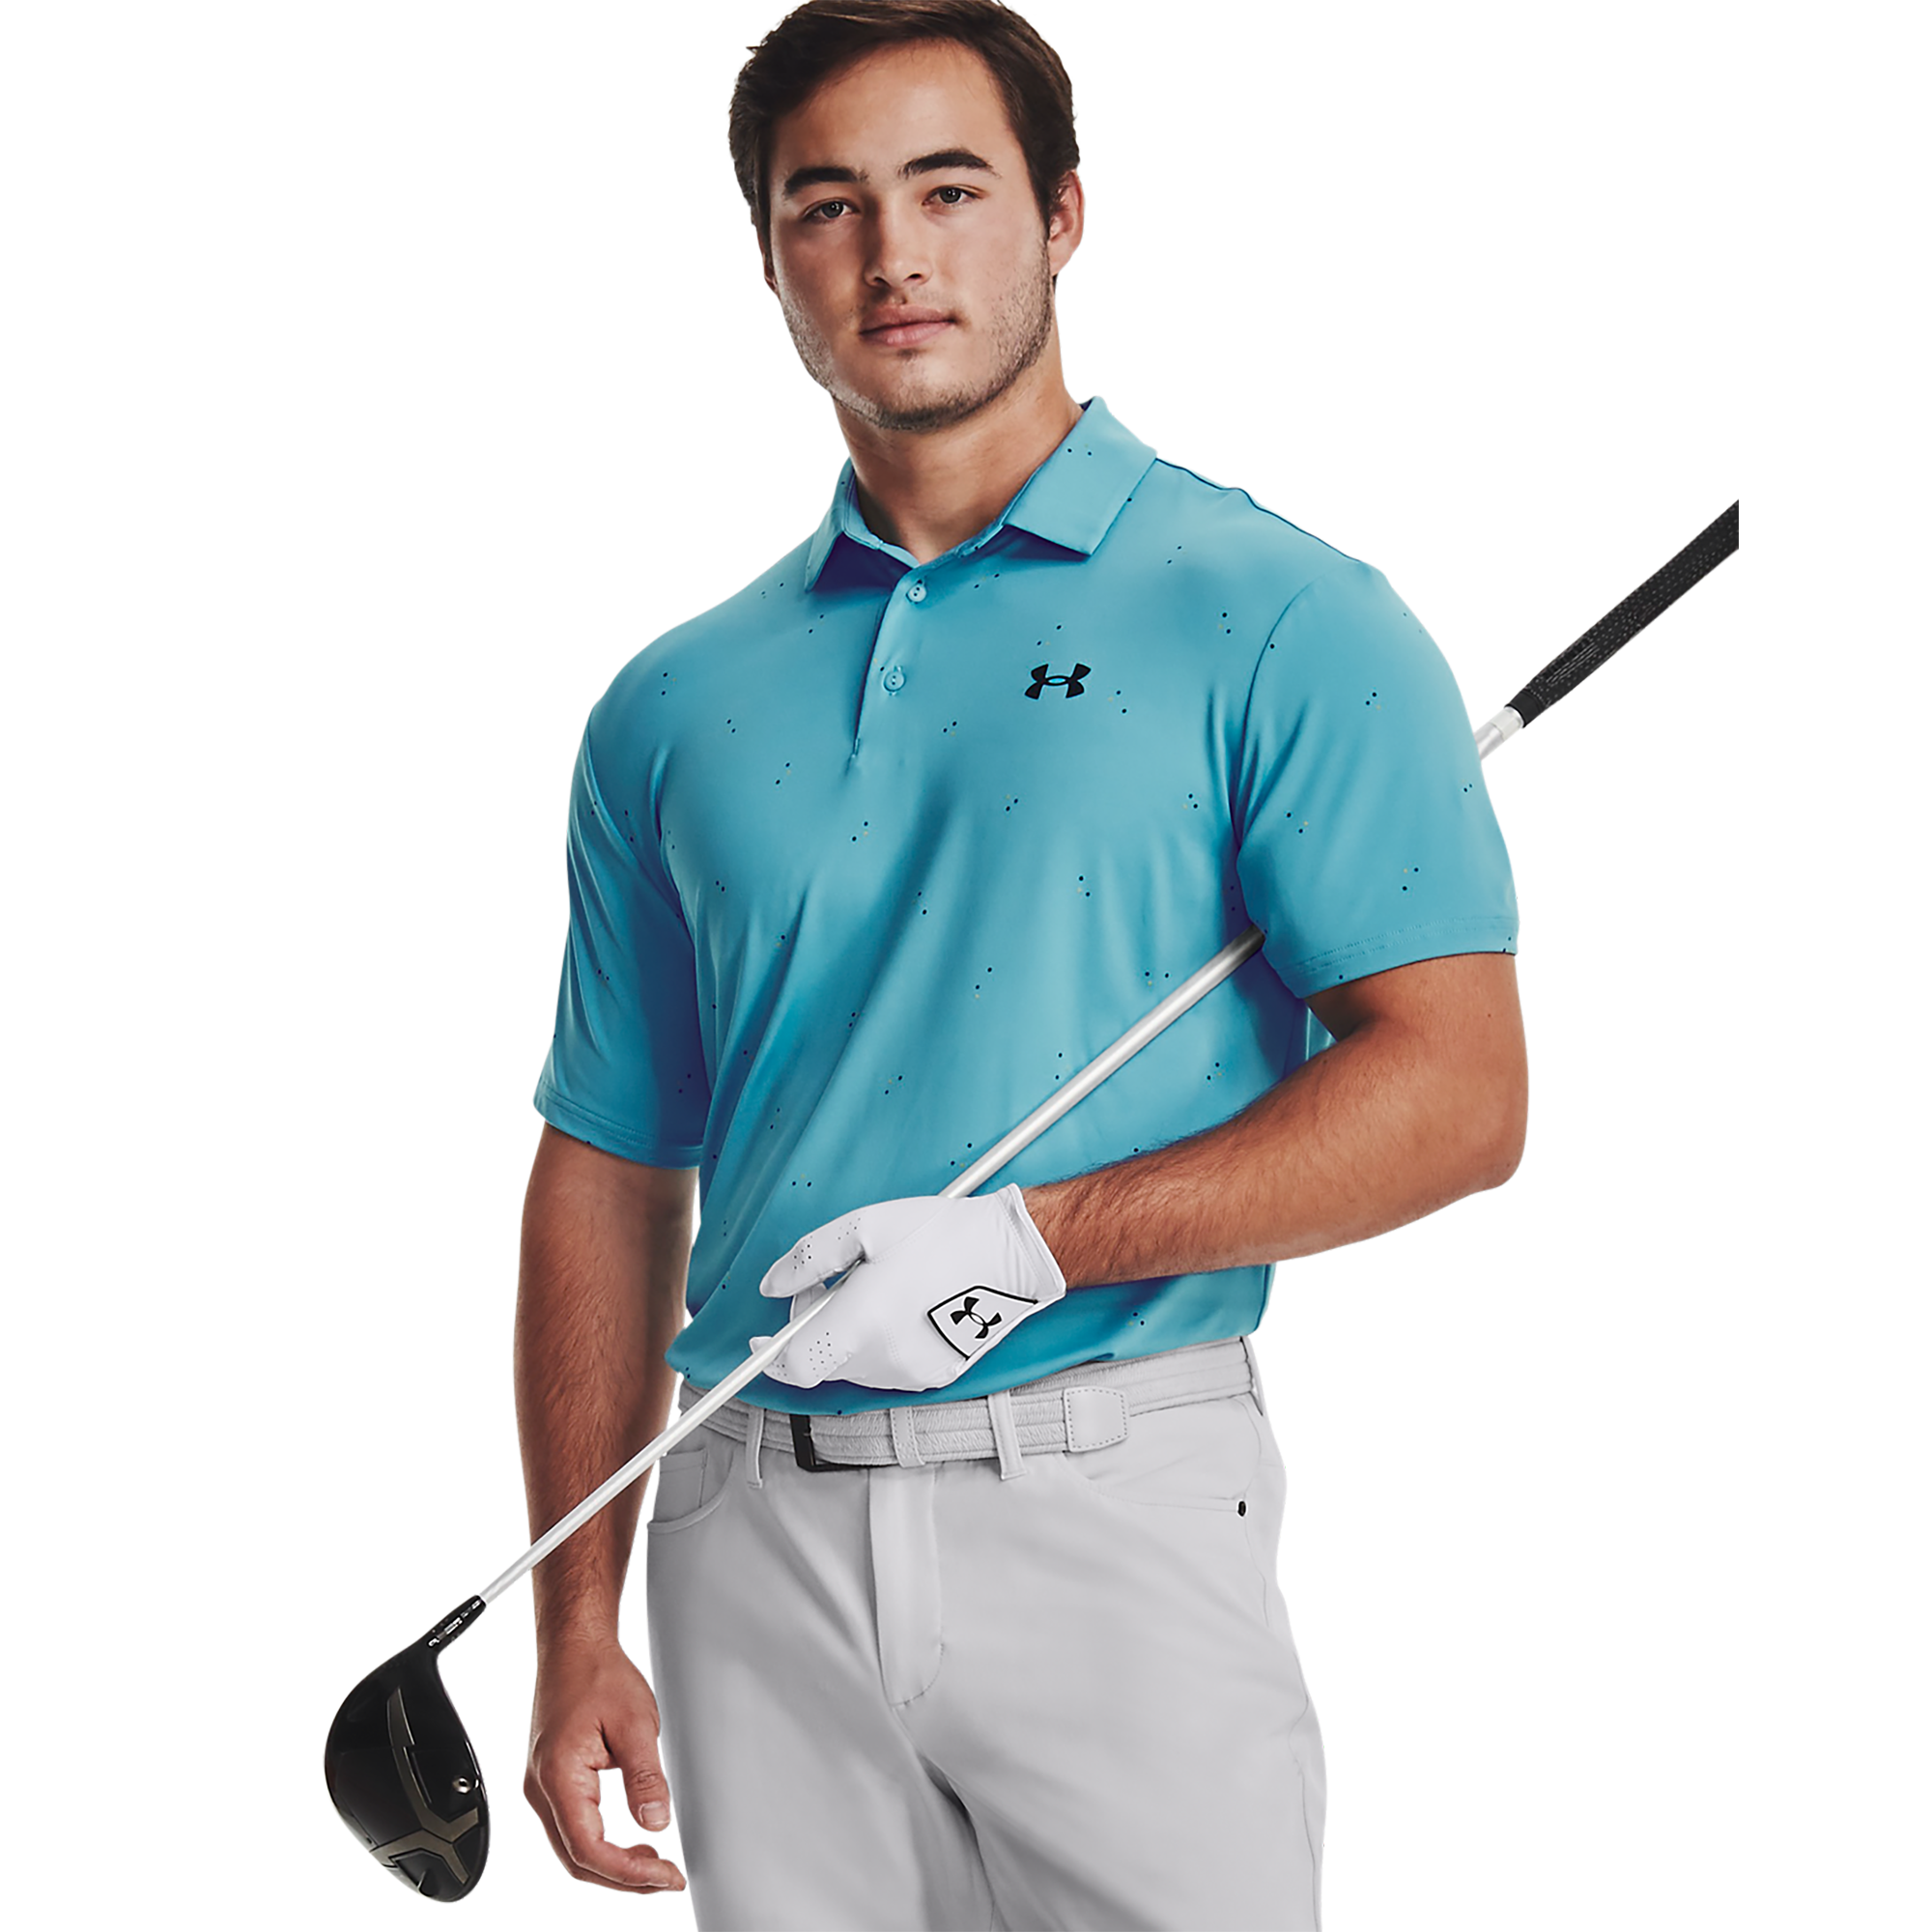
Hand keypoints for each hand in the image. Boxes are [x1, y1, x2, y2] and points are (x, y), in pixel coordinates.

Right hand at [524, 1636, 687, 1896]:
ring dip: (611, 1863)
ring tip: (652, 1863)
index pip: (589, 1849)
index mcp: (558, 1776)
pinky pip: (572, 1826)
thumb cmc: (596, 1673)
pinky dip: (601, 1842)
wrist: (573, 1646)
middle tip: (664, 1877)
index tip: (664, 1874)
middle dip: (622, 1877)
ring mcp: (542, 1785)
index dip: (628, 1871)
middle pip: (577, 1858)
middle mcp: (541, 1788)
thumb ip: (646, 1777)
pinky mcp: (551, 1779)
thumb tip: (656, 1822)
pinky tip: (628, 1840)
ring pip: (572, 1846)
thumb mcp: (636, 1723)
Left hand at [751, 1185, 1065, 1390]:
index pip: (795, 1366)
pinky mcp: (936, 1375)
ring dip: (850, 1338)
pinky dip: (881, 1345)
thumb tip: (772, 1286)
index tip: (761, 1340)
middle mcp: (883, 1359)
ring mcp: (912, 1373)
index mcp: (860, 1324)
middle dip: (816, 1330)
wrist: (1009, 1254)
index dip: (770, 1356)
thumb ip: (808, 1260)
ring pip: (856, 1366)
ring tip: (877, 1291)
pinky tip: (902, 1308)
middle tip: (836, 1287)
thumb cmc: (941, 1234)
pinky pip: (888, 1368)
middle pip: (824, 1362)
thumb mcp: (864, 1228)